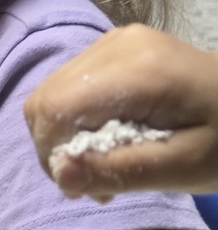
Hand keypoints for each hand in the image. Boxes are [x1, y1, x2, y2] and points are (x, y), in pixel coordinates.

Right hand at [24, 25, 217, 197]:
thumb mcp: (183, 169)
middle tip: (98, 183)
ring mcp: (114, 42)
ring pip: (49, 96)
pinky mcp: (114, 49)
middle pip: (45, 102)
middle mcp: (117, 45)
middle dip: (57, 150)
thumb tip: (61, 174)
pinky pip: (68, 88)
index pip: (55, 110)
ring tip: (106, 164)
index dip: (56, 155)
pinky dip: (74, 122)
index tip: (91, 188)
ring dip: (64, 139)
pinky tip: (108, 141)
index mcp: (138, 70)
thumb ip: (120, 170)